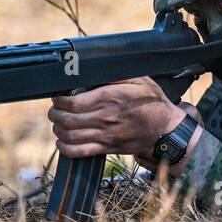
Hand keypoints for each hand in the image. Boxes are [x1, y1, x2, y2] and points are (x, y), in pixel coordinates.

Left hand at [49, 78, 184, 159]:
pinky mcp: (107, 148)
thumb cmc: (152, 103)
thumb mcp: (140, 80)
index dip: (59, 100)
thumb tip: (95, 69)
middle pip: (66, 120)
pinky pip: (79, 152)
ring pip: (69, 136)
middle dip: (55, 114)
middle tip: (56, 110)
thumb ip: (116, 74)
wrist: (165, 130)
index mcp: (110, 98)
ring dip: (58, 130)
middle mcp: (104, 118)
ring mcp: (105, 136)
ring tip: (59, 123)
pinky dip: (65, 149)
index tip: (59, 97)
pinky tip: (63, 142)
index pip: (72, 102)